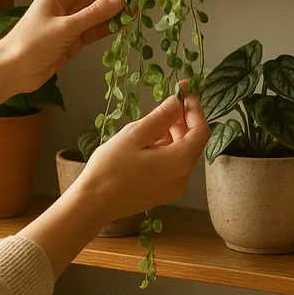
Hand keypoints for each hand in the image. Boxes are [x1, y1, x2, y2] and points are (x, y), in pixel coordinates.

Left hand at [0, 0, 135, 92]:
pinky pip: (97, 27)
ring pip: (100, 10)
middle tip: (140, 3)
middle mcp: (67, 1)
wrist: (12, 71)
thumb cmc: (31, 44)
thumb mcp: (65, 27)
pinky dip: (109, 27)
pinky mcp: (75, 37)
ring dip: (117, 12)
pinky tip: (124, 27)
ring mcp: (72, 19)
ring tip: (136, 16)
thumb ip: (94, 14)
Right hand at [19, 88, 209, 276]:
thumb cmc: (110, 168)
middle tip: (166, 101)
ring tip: (150, 122)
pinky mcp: (162, 192)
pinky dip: (165, 148)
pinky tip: (146, 142)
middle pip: (193, 141)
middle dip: (183, 119)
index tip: (183, 90)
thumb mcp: (135, 135)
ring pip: (182, 152)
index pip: (201, 129)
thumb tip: (177, 102)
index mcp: (179, 162)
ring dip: (172, 133)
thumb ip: (161, 117)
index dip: (195, 107)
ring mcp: (173, 187)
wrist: (93, 204)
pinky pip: (172, 164)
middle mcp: (182, 177)